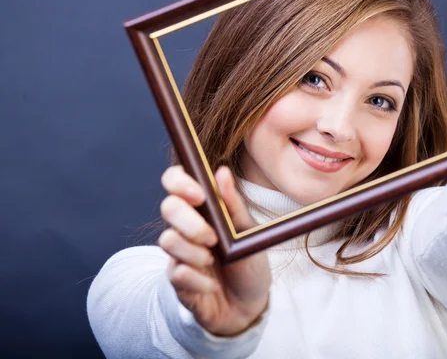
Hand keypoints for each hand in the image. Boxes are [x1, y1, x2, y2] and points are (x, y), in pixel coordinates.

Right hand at [158, 165, 270, 335]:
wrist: (249, 304)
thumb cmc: (248, 260)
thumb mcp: (249, 231)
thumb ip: (233, 204)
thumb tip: (222, 171)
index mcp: (202, 207)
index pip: (176, 181)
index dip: (180, 182)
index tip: (199, 195)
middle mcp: (186, 226)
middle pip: (168, 207)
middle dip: (190, 222)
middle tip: (212, 238)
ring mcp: (179, 252)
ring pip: (167, 240)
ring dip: (193, 252)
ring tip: (213, 261)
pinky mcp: (177, 279)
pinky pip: (176, 273)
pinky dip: (198, 280)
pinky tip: (213, 286)